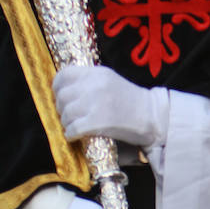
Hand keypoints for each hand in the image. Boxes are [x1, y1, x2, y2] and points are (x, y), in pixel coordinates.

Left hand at [53, 64, 168, 147]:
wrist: (152, 117)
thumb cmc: (131, 101)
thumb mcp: (110, 80)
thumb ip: (89, 81)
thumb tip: (65, 89)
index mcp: (97, 73)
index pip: (65, 75)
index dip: (57, 87)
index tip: (60, 96)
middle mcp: (94, 85)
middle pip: (63, 97)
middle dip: (61, 108)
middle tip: (68, 115)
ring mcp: (94, 104)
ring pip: (66, 114)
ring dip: (66, 123)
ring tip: (74, 126)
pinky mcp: (96, 122)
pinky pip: (72, 129)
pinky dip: (70, 134)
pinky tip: (75, 136)